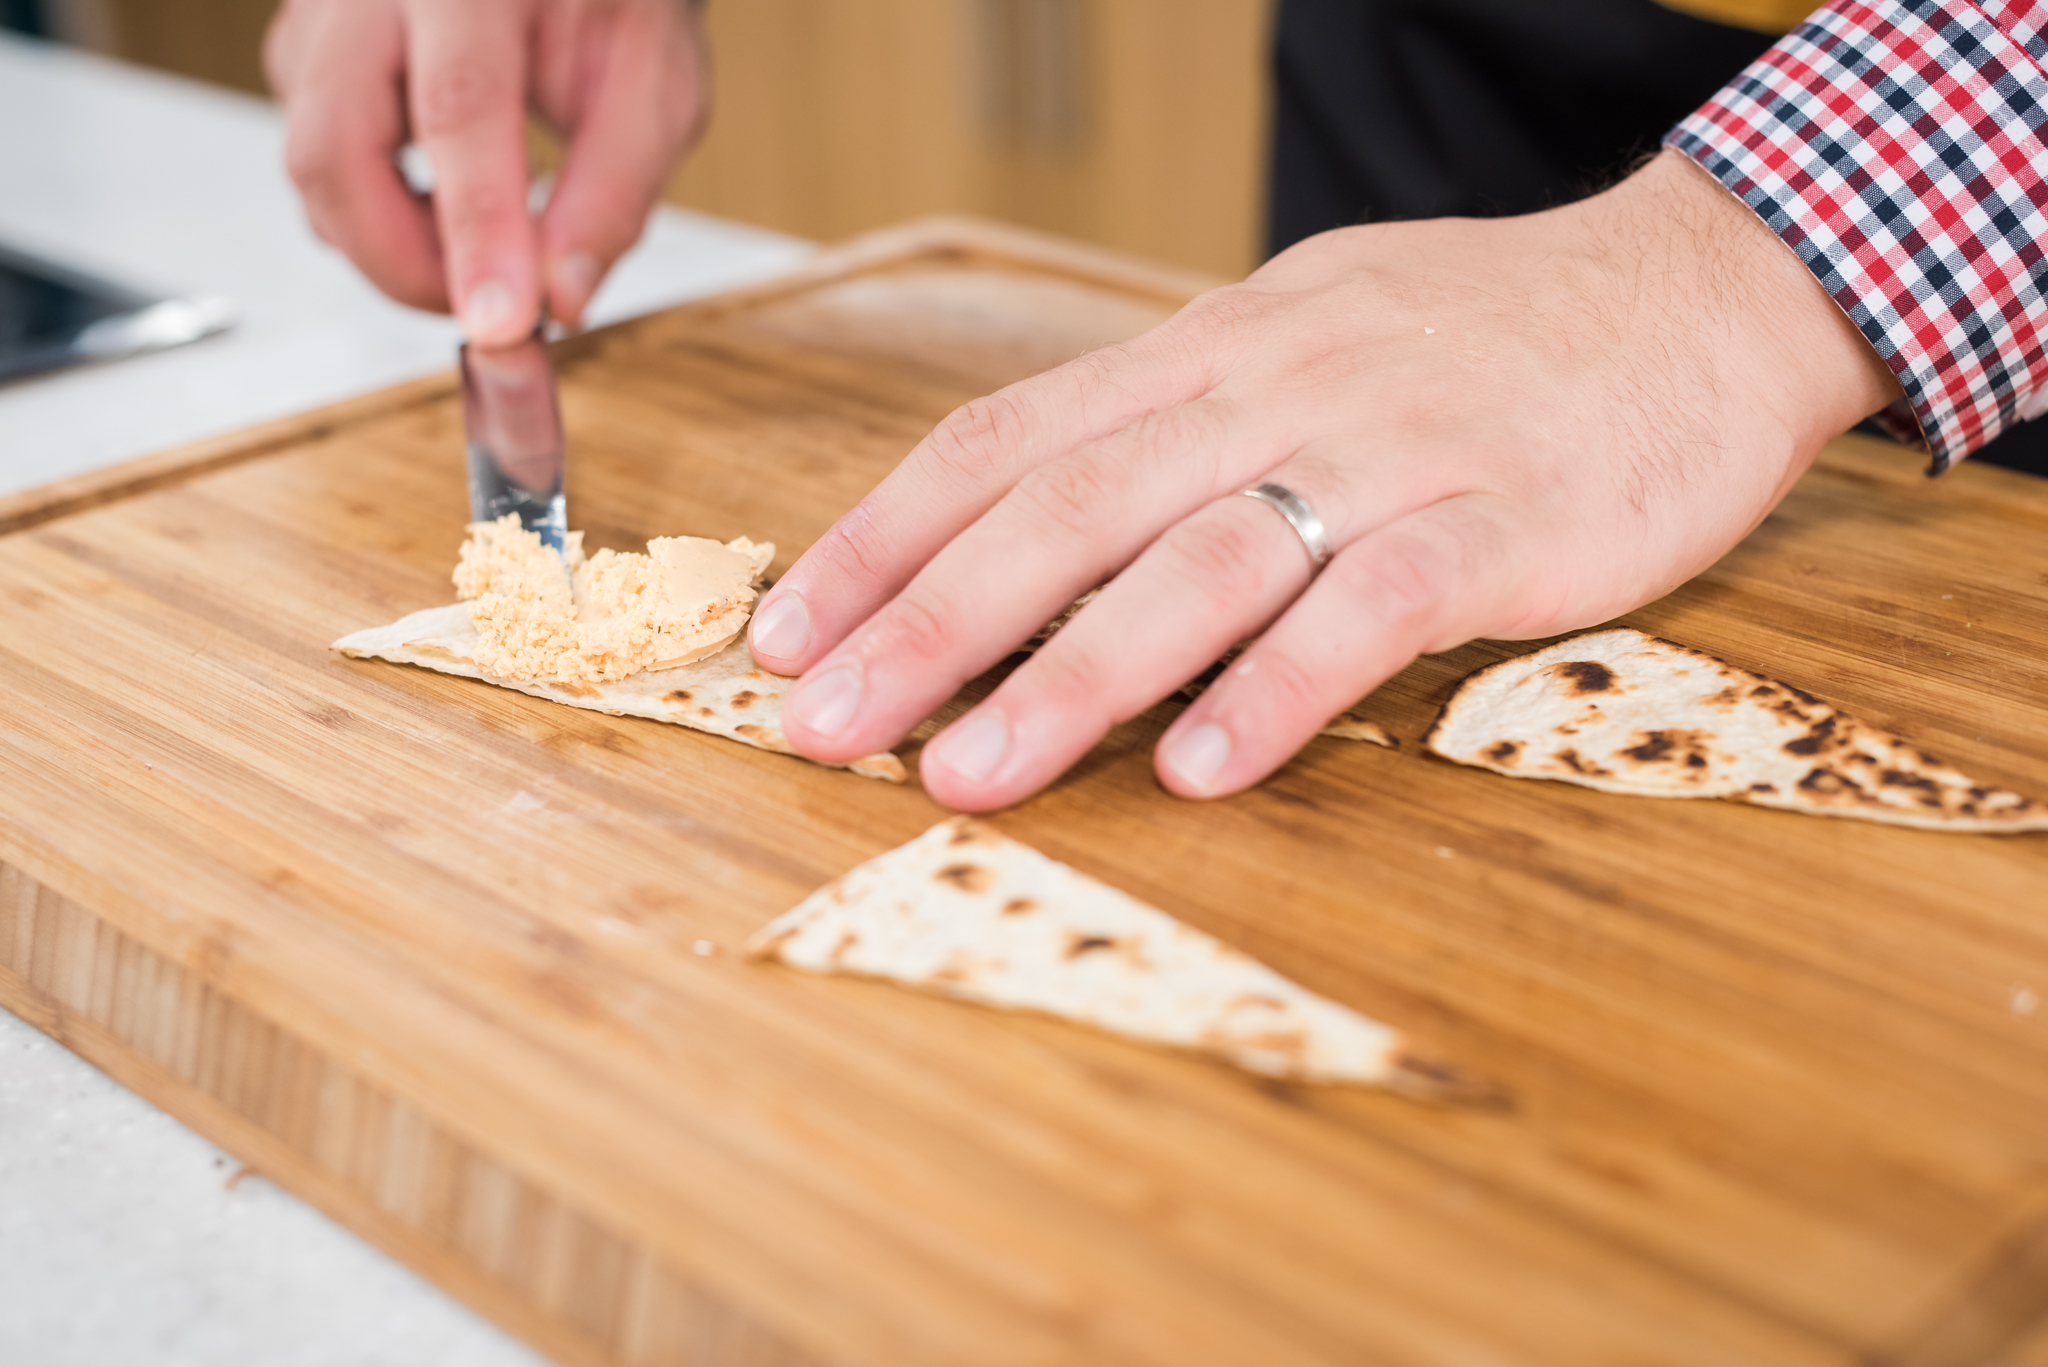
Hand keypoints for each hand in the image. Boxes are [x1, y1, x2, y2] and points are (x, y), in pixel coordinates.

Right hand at [264, 0, 707, 343]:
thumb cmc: (610, 0)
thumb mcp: (657, 87)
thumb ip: (612, 194)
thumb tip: (560, 298)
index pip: (458, 107)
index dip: (476, 230)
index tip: (503, 323)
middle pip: (334, 146)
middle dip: (407, 263)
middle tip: (493, 311)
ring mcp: (320, 13)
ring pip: (313, 163)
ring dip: (394, 242)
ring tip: (490, 242)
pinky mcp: (306, 51)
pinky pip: (318, 158)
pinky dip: (378, 212)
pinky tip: (449, 204)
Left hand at [745, 152, 1903, 809]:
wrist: (1709, 288)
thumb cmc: (1483, 334)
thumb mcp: (1303, 338)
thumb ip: (1179, 424)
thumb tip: (1031, 516)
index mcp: (1212, 348)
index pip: (1008, 438)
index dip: (884, 535)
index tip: (789, 630)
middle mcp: (1279, 386)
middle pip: (1067, 506)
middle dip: (927, 622)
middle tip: (822, 725)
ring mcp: (1395, 449)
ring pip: (1200, 559)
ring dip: (1068, 676)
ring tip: (966, 773)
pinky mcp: (1511, 520)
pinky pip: (1375, 605)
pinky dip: (1276, 686)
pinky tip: (1195, 769)